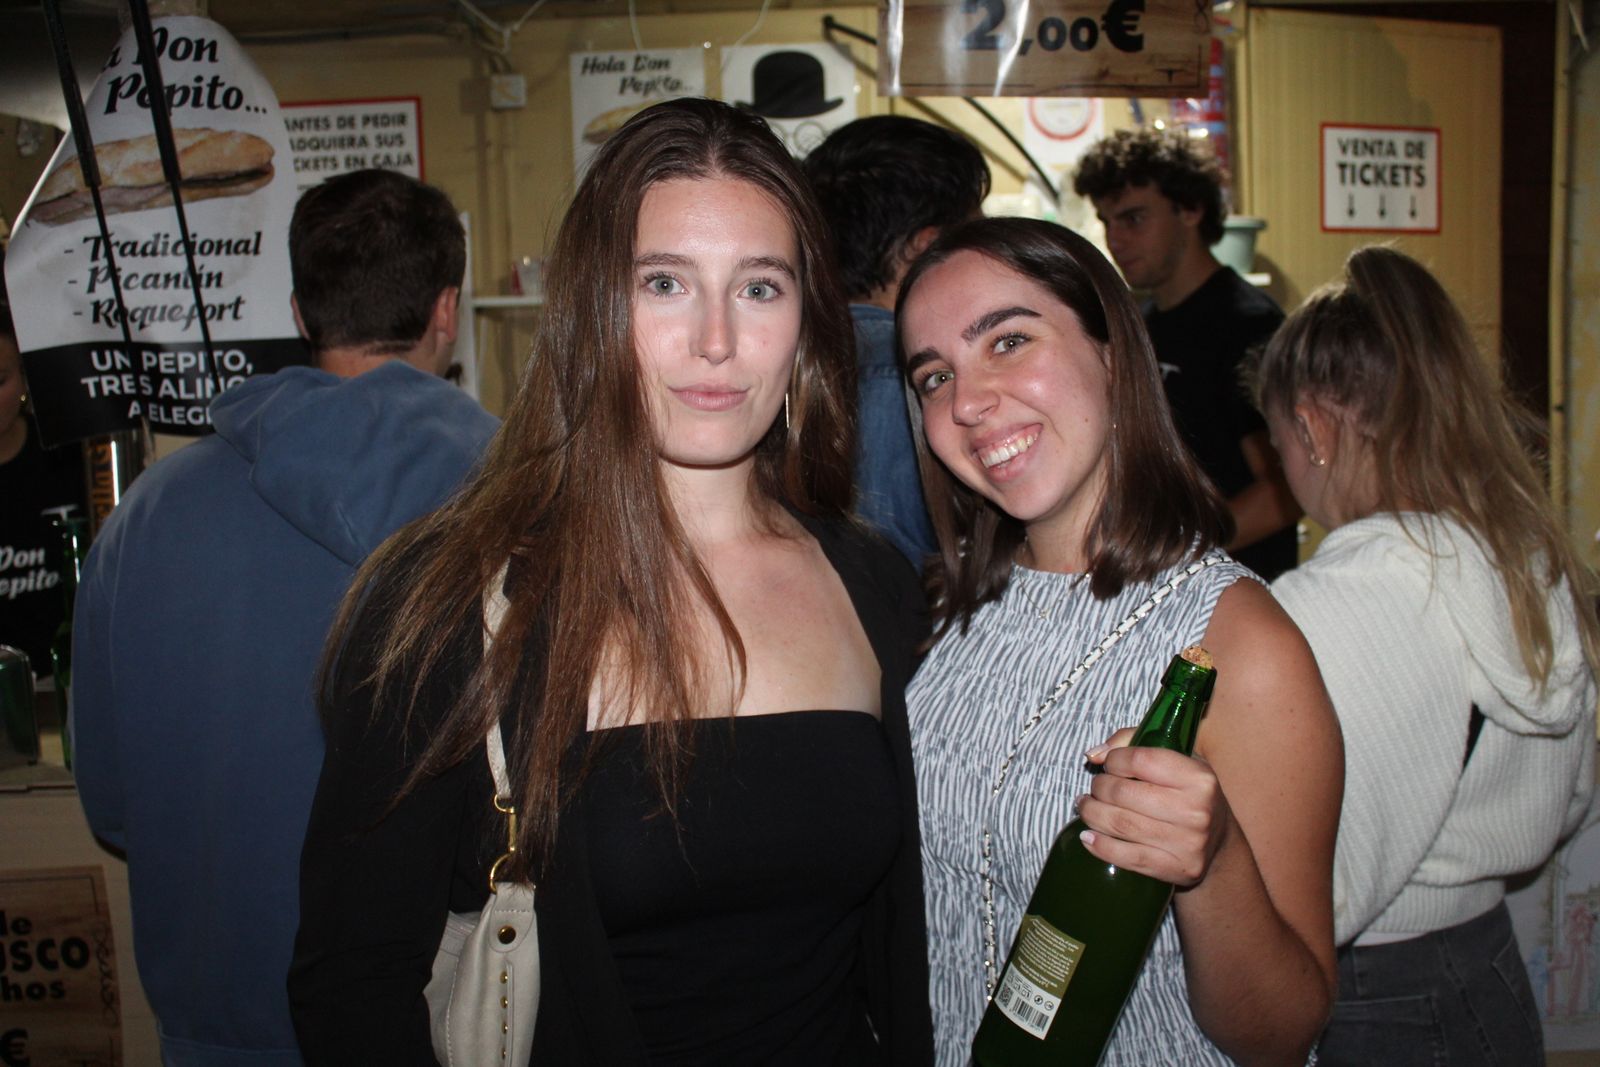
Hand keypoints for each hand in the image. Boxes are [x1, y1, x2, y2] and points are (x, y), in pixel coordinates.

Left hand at [1077, 728, 1233, 886]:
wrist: (1219, 843)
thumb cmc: (1190, 793)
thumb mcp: (1177, 759)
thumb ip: (1133, 743)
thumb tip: (1094, 755)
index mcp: (1198, 778)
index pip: (1140, 760)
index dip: (1114, 760)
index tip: (1109, 765)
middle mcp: (1195, 810)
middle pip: (1123, 793)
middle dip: (1099, 788)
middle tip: (1095, 788)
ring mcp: (1186, 843)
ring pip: (1120, 824)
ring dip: (1092, 813)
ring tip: (1085, 807)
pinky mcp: (1176, 869)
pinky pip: (1127, 857)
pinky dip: (1099, 845)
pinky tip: (1087, 837)